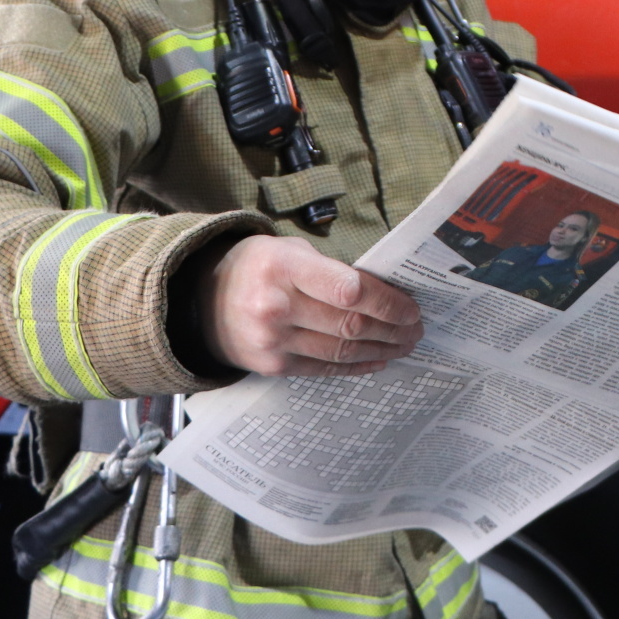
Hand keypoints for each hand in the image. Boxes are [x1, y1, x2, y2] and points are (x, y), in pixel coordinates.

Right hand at [198, 234, 423, 375]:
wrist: (201, 301)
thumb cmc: (258, 268)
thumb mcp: (289, 251)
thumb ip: (331, 270)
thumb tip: (385, 293)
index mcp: (283, 267)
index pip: (349, 289)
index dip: (387, 302)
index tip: (411, 308)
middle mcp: (275, 305)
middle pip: (349, 323)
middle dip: (392, 328)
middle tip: (417, 329)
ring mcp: (272, 340)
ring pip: (341, 349)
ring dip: (381, 349)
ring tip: (405, 344)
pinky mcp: (272, 365)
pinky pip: (324, 367)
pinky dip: (356, 365)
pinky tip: (378, 359)